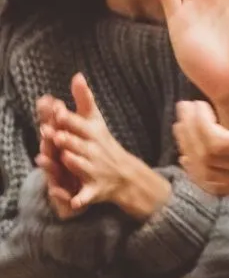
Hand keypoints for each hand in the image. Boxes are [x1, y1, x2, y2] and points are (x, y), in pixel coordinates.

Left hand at [43, 74, 170, 219]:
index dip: (69, 119)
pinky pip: (87, 195)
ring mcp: (95, 170)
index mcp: (93, 134)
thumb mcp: (96, 121)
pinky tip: (76, 203)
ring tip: (65, 157)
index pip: (79, 124)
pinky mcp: (94, 189)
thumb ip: (84, 100)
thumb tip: (76, 75)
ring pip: (82, 166)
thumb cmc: (103, 143)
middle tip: (54, 134)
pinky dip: (82, 199)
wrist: (125, 174)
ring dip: (74, 163)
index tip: (57, 111)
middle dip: (68, 139)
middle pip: (79, 144)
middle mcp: (94, 150)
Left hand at [174, 82, 228, 197]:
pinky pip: (216, 186)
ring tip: (183, 127)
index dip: (200, 125)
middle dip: (189, 133)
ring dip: (189, 152)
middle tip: (185, 108)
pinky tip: (190, 155)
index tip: (198, 103)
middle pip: (207, 160)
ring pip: (207, 176)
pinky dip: (197, 173)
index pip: (217, 144)